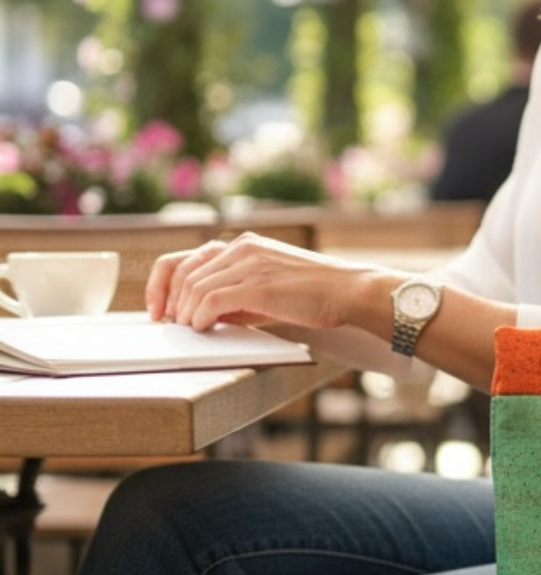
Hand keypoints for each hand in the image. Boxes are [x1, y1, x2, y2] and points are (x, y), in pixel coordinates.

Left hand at [146, 232, 375, 332]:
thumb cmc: (315, 295)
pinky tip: (205, 328)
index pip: (186, 258)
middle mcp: (243, 247)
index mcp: (245, 243)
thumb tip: (204, 314)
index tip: (159, 308)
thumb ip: (237, 294)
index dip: (162, 284)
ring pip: (194, 287)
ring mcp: (250, 263)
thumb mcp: (268, 288)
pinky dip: (200, 317)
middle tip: (172, 326)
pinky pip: (211, 300)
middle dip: (170, 303)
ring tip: (193, 330)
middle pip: (184, 273)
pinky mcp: (257, 284)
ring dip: (187, 314)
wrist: (349, 291)